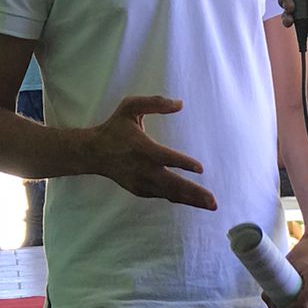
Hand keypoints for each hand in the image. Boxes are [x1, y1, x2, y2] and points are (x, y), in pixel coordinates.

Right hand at [86, 97, 216, 208]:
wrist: (94, 153)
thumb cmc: (115, 127)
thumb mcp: (130, 107)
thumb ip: (155, 102)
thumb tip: (180, 103)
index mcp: (141, 147)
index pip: (164, 157)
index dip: (182, 163)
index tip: (201, 168)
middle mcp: (141, 168)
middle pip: (171, 184)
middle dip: (194, 193)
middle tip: (214, 201)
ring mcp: (140, 182)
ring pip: (169, 194)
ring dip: (191, 200)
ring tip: (211, 206)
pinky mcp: (140, 190)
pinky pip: (163, 195)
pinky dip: (179, 199)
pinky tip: (195, 202)